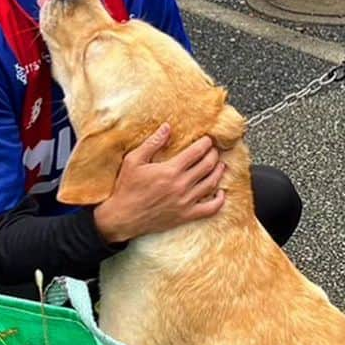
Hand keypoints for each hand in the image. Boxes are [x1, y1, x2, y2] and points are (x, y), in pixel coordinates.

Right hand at [94, 125, 224, 243]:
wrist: (123, 217)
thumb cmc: (126, 188)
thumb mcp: (134, 160)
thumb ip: (152, 143)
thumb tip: (167, 127)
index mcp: (170, 170)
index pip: (196, 152)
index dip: (205, 143)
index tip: (208, 139)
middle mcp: (181, 186)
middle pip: (207, 166)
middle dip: (213, 155)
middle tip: (214, 149)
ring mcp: (185, 202)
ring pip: (211, 184)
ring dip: (219, 172)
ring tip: (220, 164)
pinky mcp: (186, 216)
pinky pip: (210, 209)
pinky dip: (219, 201)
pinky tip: (221, 193)